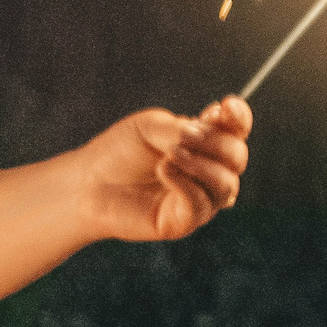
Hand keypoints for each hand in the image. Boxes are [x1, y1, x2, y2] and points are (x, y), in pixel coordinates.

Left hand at [78, 97, 251, 242]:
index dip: (239, 117)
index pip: (236, 131)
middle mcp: (209, 172)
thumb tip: (209, 132)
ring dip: (201, 165)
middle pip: (237, 156)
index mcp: (205, 144)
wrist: (87, 182)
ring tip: (169, 155)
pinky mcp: (184, 221)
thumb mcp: (150, 127)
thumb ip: (183, 128)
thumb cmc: (118, 152)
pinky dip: (185, 183)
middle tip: (180, 137)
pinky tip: (164, 170)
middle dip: (215, 143)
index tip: (226, 106)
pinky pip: (201, 204)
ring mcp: (200, 198)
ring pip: (226, 184)